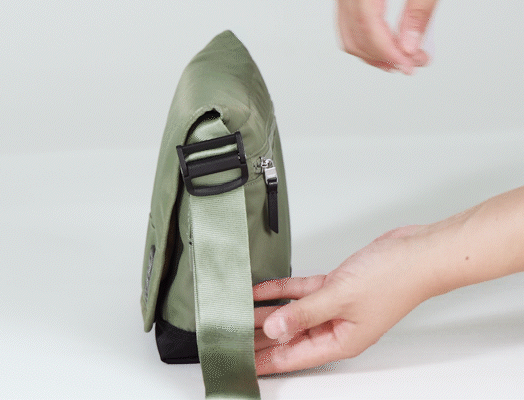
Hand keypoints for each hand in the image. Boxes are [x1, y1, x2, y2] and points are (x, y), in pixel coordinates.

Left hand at [253, 225, 427, 374]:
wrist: (418, 252)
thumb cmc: (394, 279)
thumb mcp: (339, 298)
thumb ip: (303, 314)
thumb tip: (273, 329)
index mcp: (340, 341)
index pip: (293, 357)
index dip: (266, 360)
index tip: (242, 362)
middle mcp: (336, 327)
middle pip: (289, 336)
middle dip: (261, 336)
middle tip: (233, 335)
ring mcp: (335, 307)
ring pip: (293, 313)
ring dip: (268, 311)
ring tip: (239, 312)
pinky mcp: (335, 287)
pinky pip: (301, 292)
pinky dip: (282, 291)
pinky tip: (261, 290)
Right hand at [336, 0, 437, 73]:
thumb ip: (418, 12)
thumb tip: (409, 46)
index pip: (369, 29)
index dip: (389, 53)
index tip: (408, 66)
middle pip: (356, 38)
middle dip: (385, 58)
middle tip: (412, 63)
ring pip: (349, 38)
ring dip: (374, 56)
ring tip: (401, 59)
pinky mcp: (351, 1)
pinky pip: (349, 29)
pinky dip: (367, 44)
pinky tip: (387, 47)